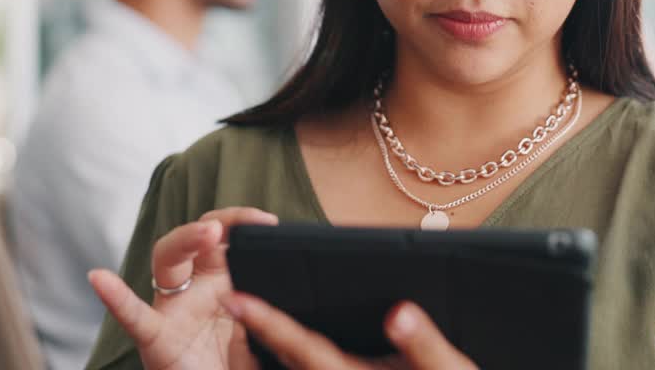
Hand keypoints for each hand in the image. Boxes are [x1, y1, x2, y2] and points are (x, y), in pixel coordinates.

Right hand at [88, 206, 278, 369]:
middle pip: (192, 240)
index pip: (224, 236)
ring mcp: (172, 310)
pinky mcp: (157, 339)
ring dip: (183, 243)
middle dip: (210, 226)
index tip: (269, 221)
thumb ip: (274, 301)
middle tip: (228, 227)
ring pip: (166, 263)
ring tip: (204, 234)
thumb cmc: (234, 360)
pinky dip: (116, 298)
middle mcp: (193, 288)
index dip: (241, 222)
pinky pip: (133, 316)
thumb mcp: (261, 323)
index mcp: (219, 280)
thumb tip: (308, 281)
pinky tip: (99, 278)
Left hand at [232, 293, 476, 368]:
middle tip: (229, 293)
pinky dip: (290, 357)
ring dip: (268, 347)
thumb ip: (425, 346)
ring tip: (249, 312)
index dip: (267, 322)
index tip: (234, 297)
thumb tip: (400, 312)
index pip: (302, 347)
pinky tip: (289, 340)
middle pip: (284, 360)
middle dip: (256, 329)